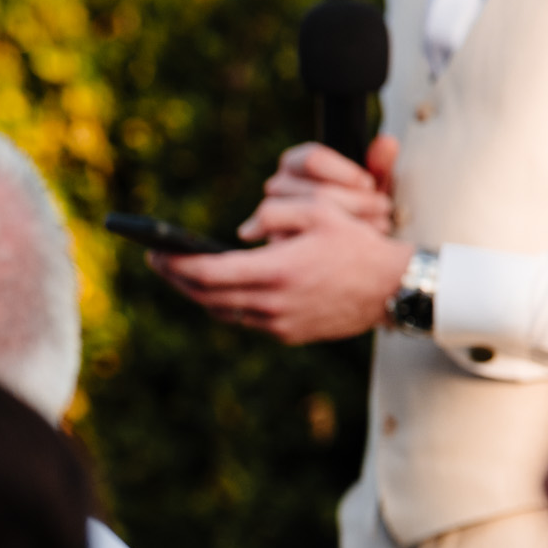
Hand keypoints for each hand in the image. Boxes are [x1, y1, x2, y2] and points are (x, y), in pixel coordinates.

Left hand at [153, 195, 411, 343]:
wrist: (393, 289)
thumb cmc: (357, 245)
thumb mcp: (320, 213)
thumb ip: (275, 215)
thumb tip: (241, 232)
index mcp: (275, 271)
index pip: (208, 272)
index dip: (175, 264)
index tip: (154, 253)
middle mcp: (272, 303)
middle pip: (206, 295)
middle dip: (176, 277)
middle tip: (158, 261)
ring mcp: (279, 323)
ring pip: (222, 310)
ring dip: (199, 292)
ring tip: (184, 272)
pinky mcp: (289, 334)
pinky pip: (245, 319)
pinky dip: (228, 303)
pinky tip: (221, 287)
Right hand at [245, 136, 398, 237]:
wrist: (346, 246)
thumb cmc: (357, 209)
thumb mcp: (371, 186)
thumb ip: (379, 164)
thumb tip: (387, 143)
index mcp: (295, 164)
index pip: (312, 159)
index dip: (345, 172)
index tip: (369, 184)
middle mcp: (277, 185)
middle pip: (317, 192)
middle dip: (357, 202)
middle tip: (382, 208)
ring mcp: (273, 214)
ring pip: (312, 216)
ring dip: (352, 222)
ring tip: (378, 226)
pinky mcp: (277, 242)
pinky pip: (306, 241)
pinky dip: (336, 243)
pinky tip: (356, 244)